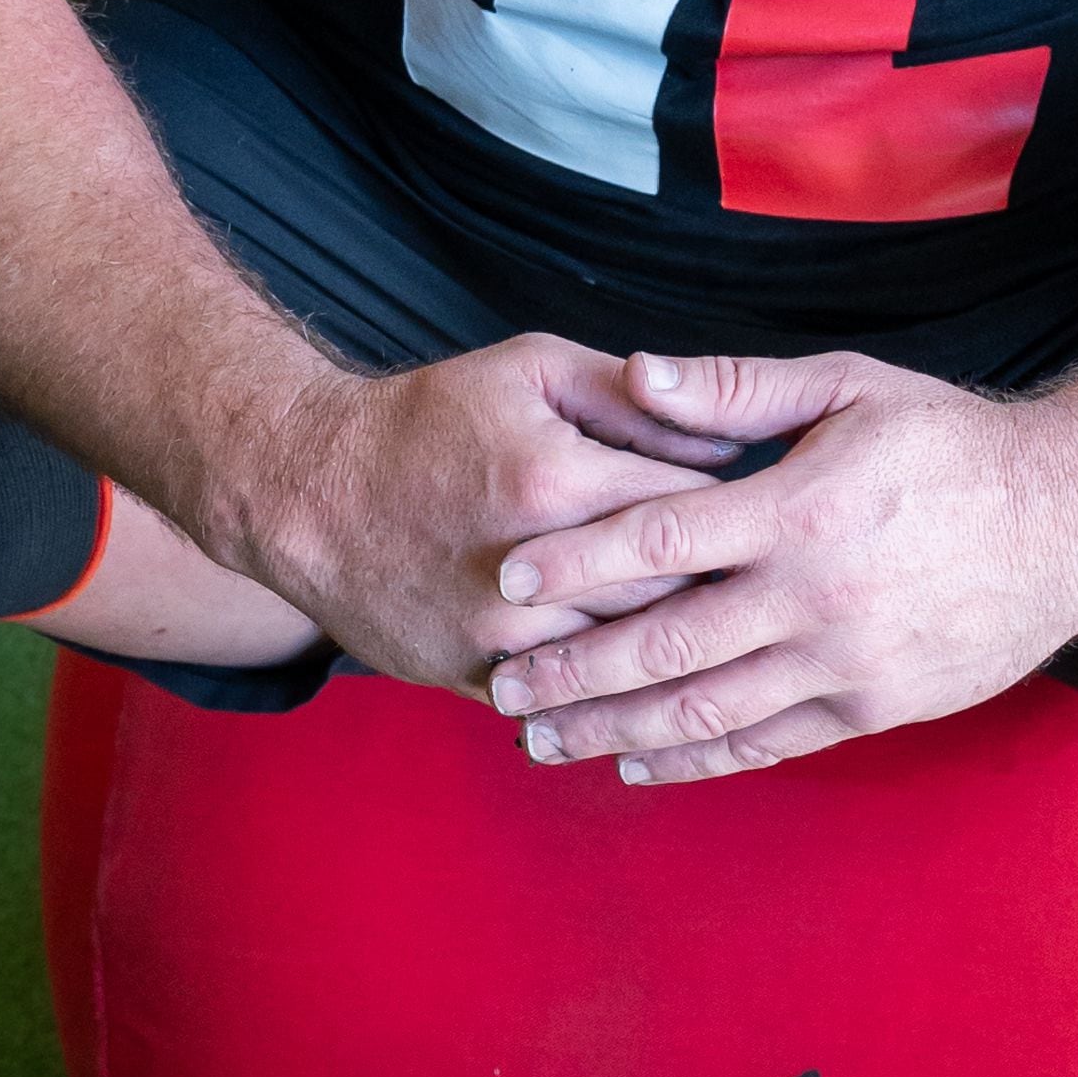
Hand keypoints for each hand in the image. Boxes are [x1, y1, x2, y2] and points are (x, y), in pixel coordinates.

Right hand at [246, 335, 748, 690]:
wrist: (308, 490)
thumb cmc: (428, 419)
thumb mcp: (530, 370)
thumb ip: (635, 399)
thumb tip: (729, 442)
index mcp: (557, 482)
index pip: (698, 512)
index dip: (743, 515)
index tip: (769, 516)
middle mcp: (532, 571)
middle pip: (676, 600)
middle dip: (727, 592)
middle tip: (769, 588)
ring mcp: (499, 636)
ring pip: (629, 665)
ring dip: (680, 654)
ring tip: (728, 641)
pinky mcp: (473, 678)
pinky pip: (570, 707)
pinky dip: (614, 697)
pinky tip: (652, 684)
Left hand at [478, 349, 1077, 781]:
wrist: (1074, 520)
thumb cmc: (954, 443)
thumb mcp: (851, 387)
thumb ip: (737, 389)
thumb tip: (635, 373)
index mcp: (801, 510)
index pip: (661, 541)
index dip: (577, 563)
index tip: (511, 580)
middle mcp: (817, 598)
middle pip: (666, 645)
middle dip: (572, 671)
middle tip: (501, 686)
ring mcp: (847, 664)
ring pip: (707, 711)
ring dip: (615, 728)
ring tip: (543, 738)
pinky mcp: (874, 707)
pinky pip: (768, 742)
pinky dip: (696, 759)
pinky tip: (637, 760)